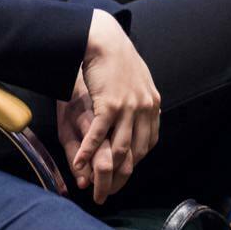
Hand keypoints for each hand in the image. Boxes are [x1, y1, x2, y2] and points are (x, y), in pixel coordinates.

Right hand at [64, 10, 161, 202]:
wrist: (104, 39)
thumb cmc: (117, 58)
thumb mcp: (138, 80)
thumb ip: (142, 101)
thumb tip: (144, 116)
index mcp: (152, 105)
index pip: (148, 144)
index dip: (134, 162)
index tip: (122, 174)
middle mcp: (145, 109)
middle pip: (136, 153)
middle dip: (122, 175)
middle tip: (108, 190)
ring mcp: (129, 107)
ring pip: (119, 149)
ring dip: (105, 170)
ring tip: (93, 184)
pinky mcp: (109, 104)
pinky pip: (99, 135)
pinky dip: (88, 152)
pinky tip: (78, 163)